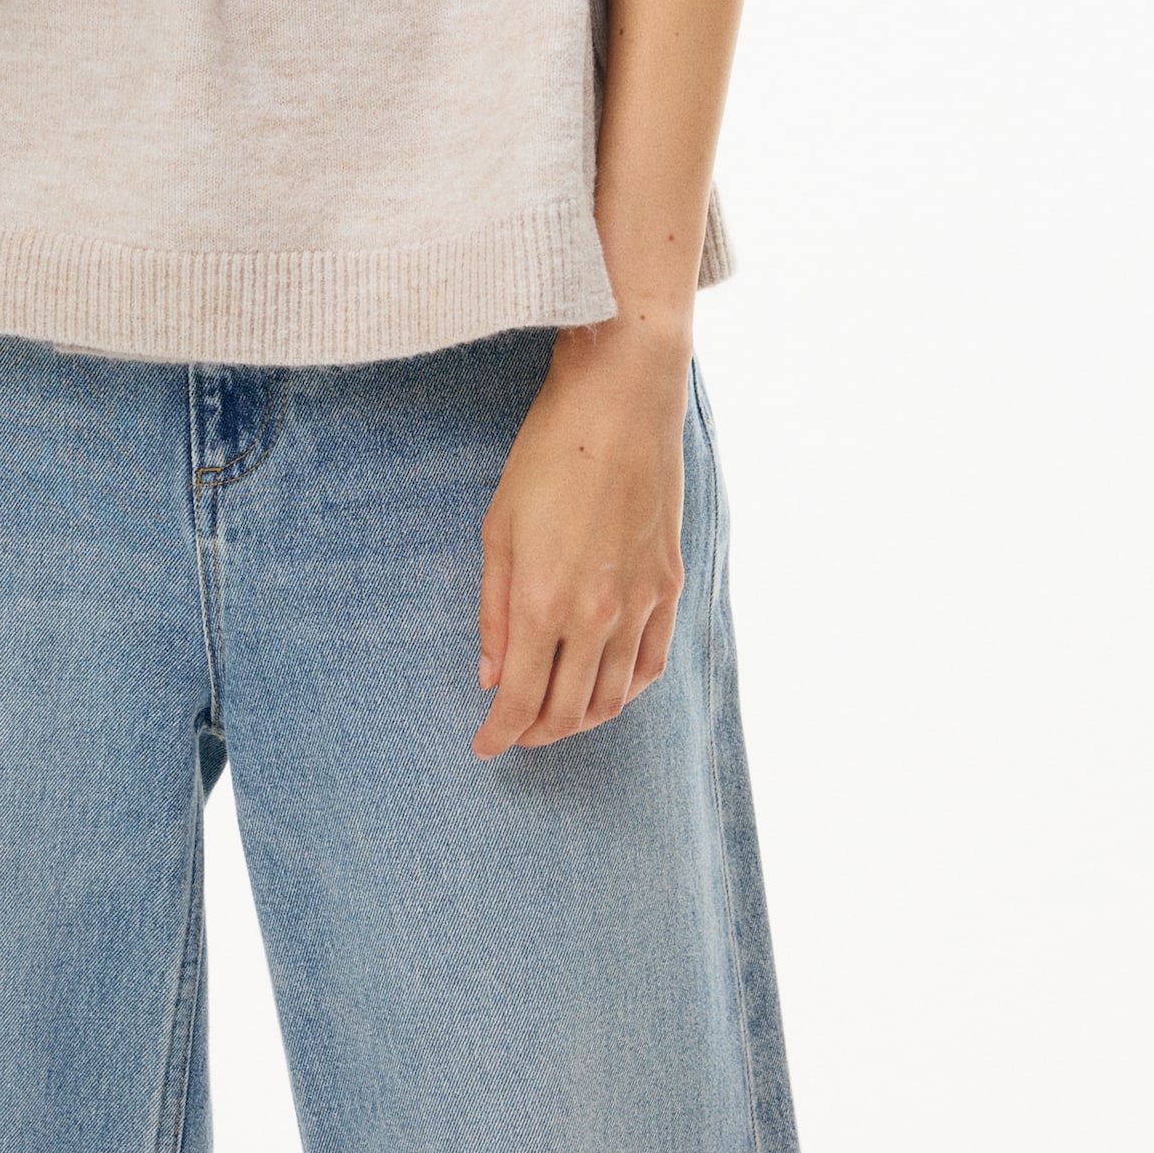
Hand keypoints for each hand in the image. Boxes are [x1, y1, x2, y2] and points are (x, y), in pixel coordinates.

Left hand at [474, 324, 689, 757]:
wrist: (618, 404)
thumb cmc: (547, 456)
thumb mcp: (497, 529)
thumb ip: (493, 610)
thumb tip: (492, 675)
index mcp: (542, 602)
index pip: (520, 700)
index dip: (499, 734)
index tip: (484, 747)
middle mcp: (596, 616)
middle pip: (567, 711)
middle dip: (536, 732)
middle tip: (515, 731)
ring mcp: (640, 604)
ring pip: (614, 697)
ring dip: (581, 719)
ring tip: (556, 716)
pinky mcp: (669, 586)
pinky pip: (652, 663)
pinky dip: (628, 689)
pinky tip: (609, 688)